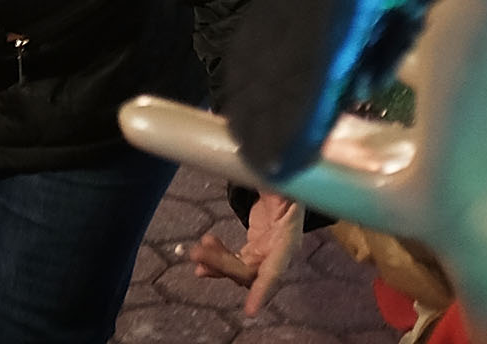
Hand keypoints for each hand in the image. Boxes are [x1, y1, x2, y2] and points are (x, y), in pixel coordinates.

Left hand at [190, 190, 300, 312]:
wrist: (286, 186)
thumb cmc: (284, 179)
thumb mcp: (279, 179)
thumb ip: (273, 184)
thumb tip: (264, 175)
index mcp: (289, 237)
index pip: (276, 270)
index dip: (263, 290)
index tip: (249, 311)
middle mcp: (280, 253)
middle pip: (251, 272)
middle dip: (223, 266)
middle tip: (196, 252)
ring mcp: (267, 255)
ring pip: (241, 272)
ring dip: (217, 264)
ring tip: (196, 252)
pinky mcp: (256, 252)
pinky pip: (236, 265)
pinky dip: (217, 262)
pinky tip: (199, 257)